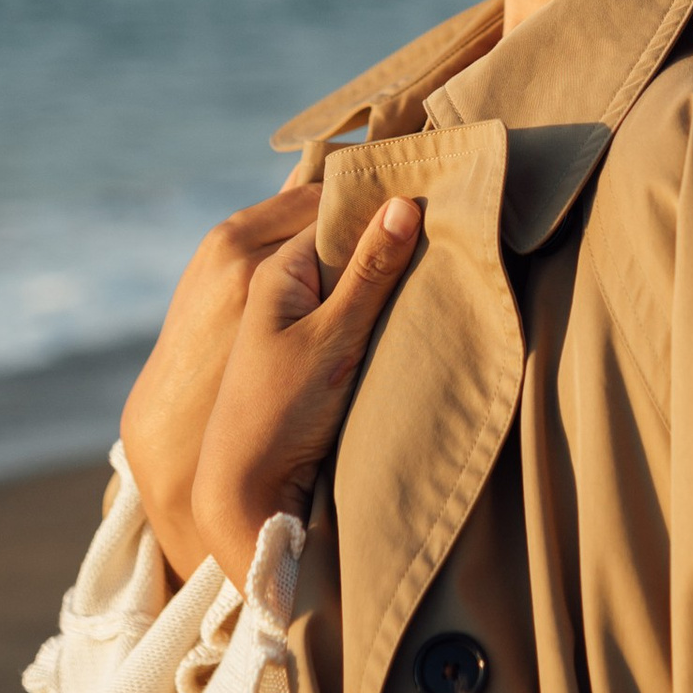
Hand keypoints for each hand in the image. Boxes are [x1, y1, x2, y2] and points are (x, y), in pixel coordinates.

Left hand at [189, 196, 423, 585]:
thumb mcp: (334, 337)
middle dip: (386, 241)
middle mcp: (278, 287)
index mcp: (273, 269)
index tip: (437, 200)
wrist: (247, 491)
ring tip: (434, 274)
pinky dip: (374, 311)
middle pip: (343, 245)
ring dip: (383, 280)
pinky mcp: (307, 354)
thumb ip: (370, 272)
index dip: (382, 206)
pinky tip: (406, 316)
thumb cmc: (281, 412)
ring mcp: (291, 321)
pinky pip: (346, 313)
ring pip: (348, 280)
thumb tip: (404, 203)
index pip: (336, 214)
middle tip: (445, 235)